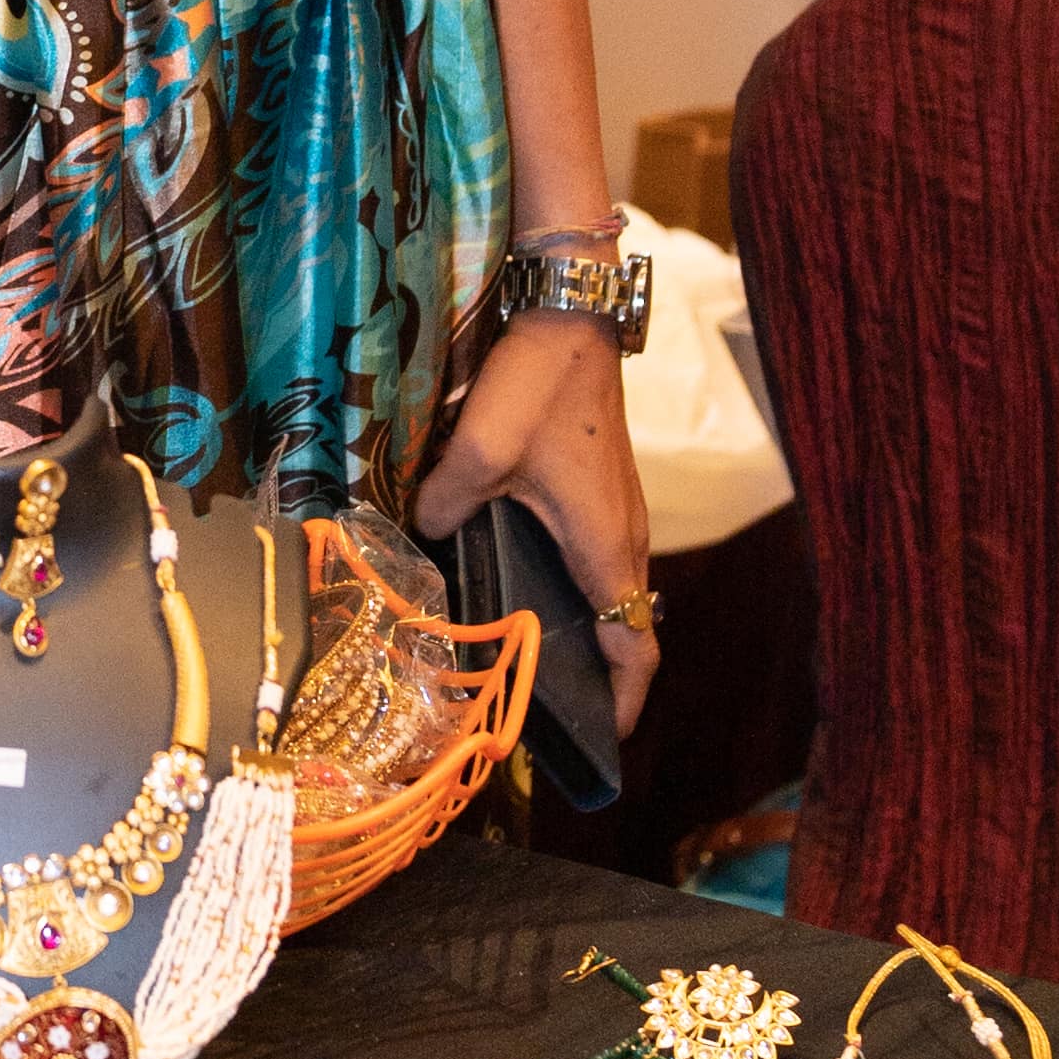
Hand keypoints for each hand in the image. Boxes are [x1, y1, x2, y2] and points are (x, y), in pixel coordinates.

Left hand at [408, 314, 662, 739]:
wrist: (568, 314)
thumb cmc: (537, 385)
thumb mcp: (478, 451)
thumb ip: (446, 506)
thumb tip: (422, 534)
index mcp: (606, 544)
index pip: (636, 643)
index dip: (626, 700)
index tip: (604, 743)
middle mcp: (624, 536)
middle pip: (625, 627)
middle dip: (598, 677)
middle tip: (546, 712)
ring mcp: (619, 510)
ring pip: (611, 591)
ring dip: (587, 631)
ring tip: (530, 661)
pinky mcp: (603, 487)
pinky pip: (597, 557)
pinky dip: (575, 589)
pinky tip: (520, 587)